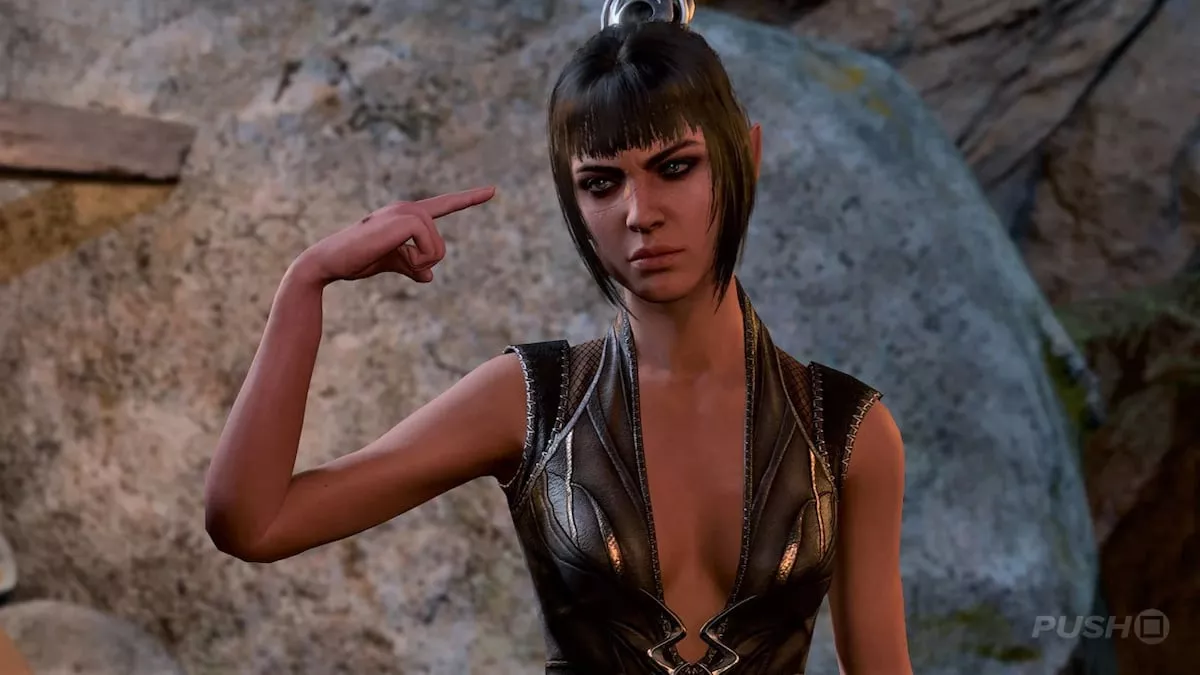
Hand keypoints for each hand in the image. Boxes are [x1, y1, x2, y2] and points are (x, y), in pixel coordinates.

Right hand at [296, 186, 495, 284]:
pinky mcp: (405, 220)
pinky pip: (429, 249)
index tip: (492, 190)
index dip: (469, 199)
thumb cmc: (357, 260)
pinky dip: (414, 260)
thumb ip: (412, 267)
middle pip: (440, 247)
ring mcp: (407, 212)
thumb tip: (430, 276)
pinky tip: (391, 253)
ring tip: (388, 255)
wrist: (330, 261)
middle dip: (423, 263)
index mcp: (408, 215)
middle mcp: (409, 208)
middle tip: (395, 261)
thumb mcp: (391, 264)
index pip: (445, 205)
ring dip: (416, 263)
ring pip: (437, 250)